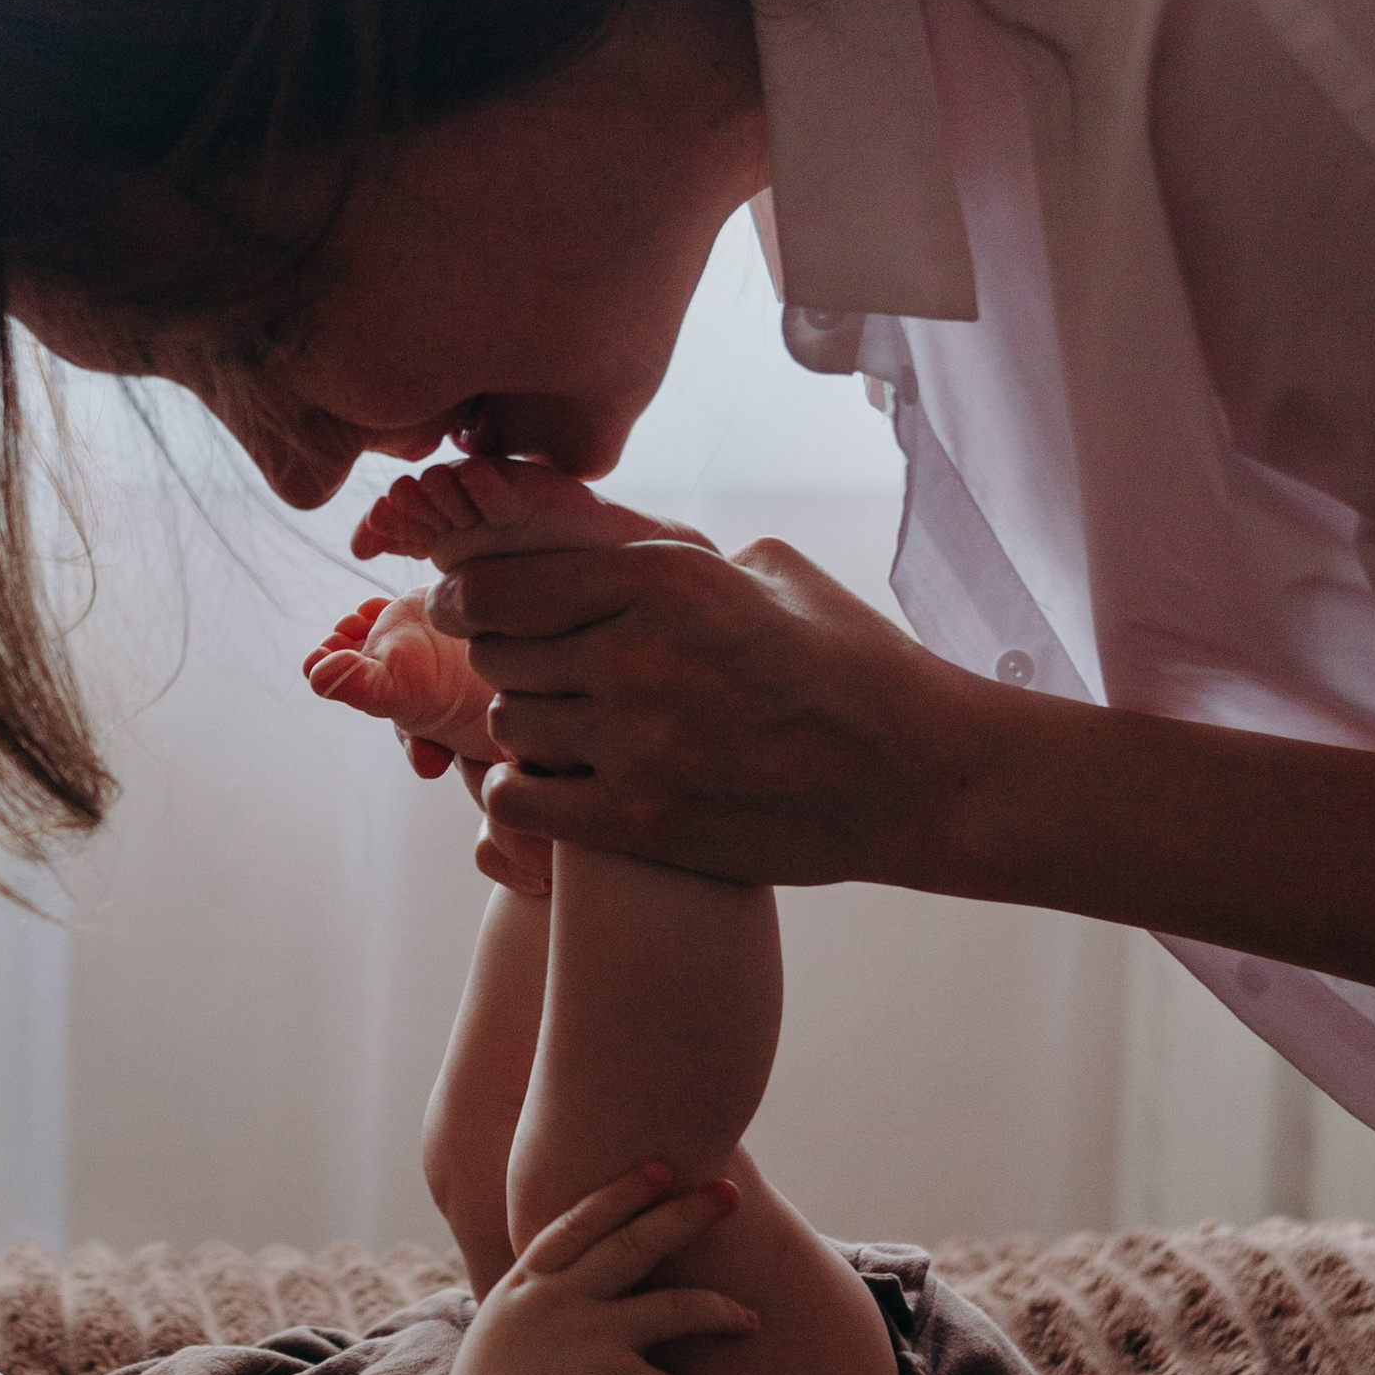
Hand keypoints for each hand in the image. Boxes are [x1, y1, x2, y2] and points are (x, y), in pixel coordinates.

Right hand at [419, 1167, 753, 1374]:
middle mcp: (562, 1299)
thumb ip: (538, 1293)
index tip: (660, 1167)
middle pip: (635, 1245)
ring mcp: (591, 1337)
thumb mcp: (503, 1322)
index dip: (622, 1192)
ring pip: (675, 1308)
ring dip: (720, 1311)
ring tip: (752, 1320)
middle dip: (686, 1215)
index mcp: (531, 1281)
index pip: (581, 1222)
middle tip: (728, 1195)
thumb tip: (569, 1271)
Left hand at [430, 531, 991, 890]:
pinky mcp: (642, 821)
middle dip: (504, 658)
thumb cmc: (850, 665)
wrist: (914, 775)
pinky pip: (519, 798)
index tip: (461, 605)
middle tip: (530, 668)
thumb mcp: (769, 573)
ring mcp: (637, 743)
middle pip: (499, 654)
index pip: (502, 584)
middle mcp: (639, 654)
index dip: (466, 596)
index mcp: (667, 580)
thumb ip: (675, 559)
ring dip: (523, 724)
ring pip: (509, 724)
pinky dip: (521, 788)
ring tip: (562, 726)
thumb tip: (601, 553)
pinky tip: (553, 781)